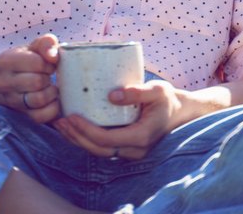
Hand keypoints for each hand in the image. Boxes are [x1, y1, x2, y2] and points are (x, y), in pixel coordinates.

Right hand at [0, 33, 60, 123]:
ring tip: (51, 87)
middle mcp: (4, 82)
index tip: (49, 64)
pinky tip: (53, 100)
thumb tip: (52, 56)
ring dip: (52, 93)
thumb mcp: (34, 46)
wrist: (10, 78)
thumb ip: (46, 43)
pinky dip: (52, 109)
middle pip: (37, 82)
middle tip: (49, 76)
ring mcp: (11, 100)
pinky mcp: (21, 115)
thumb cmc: (27, 59)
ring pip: (38, 100)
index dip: (49, 64)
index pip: (37, 63)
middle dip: (49, 78)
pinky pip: (40, 117)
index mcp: (7, 61)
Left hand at [53, 81, 183, 159]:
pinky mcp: (126, 147)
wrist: (182, 114)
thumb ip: (137, 92)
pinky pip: (103, 147)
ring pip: (99, 151)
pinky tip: (75, 126)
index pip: (106, 139)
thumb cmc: (169, 100)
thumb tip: (112, 95)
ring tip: (62, 124)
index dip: (86, 130)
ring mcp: (130, 151)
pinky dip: (87, 139)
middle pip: (98, 149)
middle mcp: (134, 150)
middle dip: (76, 137)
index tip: (72, 116)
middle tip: (60, 120)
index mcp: (141, 137)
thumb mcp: (158, 91)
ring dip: (78, 140)